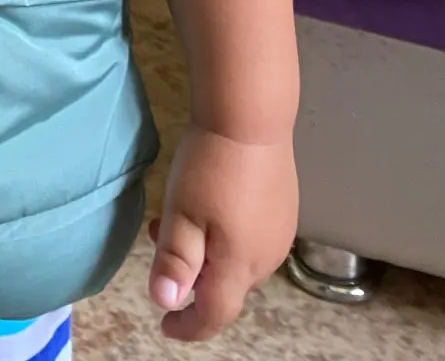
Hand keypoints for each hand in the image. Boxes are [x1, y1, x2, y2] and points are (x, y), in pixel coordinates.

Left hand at [147, 126, 298, 340]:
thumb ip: (175, 261)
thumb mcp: (182, 212)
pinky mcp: (284, 209)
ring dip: (208, 254)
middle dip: (193, 280)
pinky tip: (212, 205)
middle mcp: (267, 259)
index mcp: (239, 267)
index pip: (215, 315)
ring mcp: (280, 233)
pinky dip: (226, 237)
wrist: (252, 117)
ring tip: (179, 218)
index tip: (165, 325)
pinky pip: (252, 239)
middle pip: (227, 289)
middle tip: (160, 242)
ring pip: (238, 262)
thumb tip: (165, 302)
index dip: (189, 327)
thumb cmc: (211, 166)